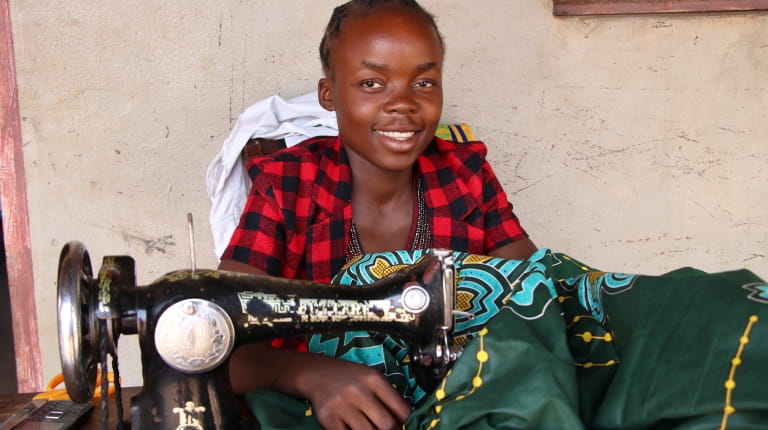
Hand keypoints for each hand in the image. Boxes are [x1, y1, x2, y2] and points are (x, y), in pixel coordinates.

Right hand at [294, 355, 410, 429]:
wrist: (316, 373)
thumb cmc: (349, 378)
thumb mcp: (371, 378)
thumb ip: (387, 397)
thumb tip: (402, 422)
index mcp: (374, 380)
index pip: (402, 410)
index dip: (404, 423)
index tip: (398, 425)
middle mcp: (359, 391)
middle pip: (387, 425)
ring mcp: (342, 405)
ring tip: (369, 428)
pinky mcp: (328, 418)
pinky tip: (354, 429)